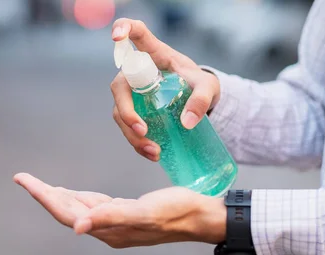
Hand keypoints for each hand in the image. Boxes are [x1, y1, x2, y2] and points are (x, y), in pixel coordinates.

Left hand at [13, 173, 226, 247]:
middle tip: (23, 178)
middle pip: (67, 210)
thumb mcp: (145, 213)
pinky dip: (79, 196)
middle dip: (44, 194)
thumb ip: (111, 218)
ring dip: (58, 196)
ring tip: (39, 185)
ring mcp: (116, 222)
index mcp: (109, 229)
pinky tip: (74, 193)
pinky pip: (94, 205)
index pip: (66, 212)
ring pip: (79, 208)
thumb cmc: (177, 212)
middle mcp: (108, 228)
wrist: (200, 216)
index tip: (23, 180)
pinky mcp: (125, 214)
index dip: (43, 196)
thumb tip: (78, 227)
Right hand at [110, 18, 220, 160]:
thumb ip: (201, 99)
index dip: (123, 29)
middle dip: (126, 111)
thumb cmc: (201, 84)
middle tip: (143, 130)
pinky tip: (153, 154)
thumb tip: (187, 122)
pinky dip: (138, 143)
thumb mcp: (207, 87)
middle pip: (119, 88)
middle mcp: (137, 73)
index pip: (136, 33)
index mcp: (154, 54)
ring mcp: (133, 93)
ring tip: (155, 152)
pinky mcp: (135, 112)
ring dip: (132, 135)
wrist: (200, 101)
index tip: (116, 36)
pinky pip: (129, 128)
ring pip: (120, 113)